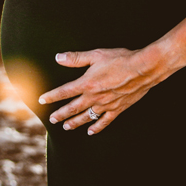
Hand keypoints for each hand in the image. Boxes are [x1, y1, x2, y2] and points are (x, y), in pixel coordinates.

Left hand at [39, 48, 165, 134]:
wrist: (143, 69)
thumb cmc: (121, 59)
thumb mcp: (96, 55)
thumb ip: (76, 58)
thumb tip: (59, 57)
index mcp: (87, 83)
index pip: (64, 92)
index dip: (52, 96)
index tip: (42, 99)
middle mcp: (94, 97)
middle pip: (73, 108)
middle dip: (60, 114)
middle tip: (52, 119)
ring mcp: (106, 105)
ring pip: (86, 117)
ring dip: (75, 122)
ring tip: (66, 127)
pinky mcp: (117, 109)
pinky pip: (104, 121)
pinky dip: (96, 127)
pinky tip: (90, 131)